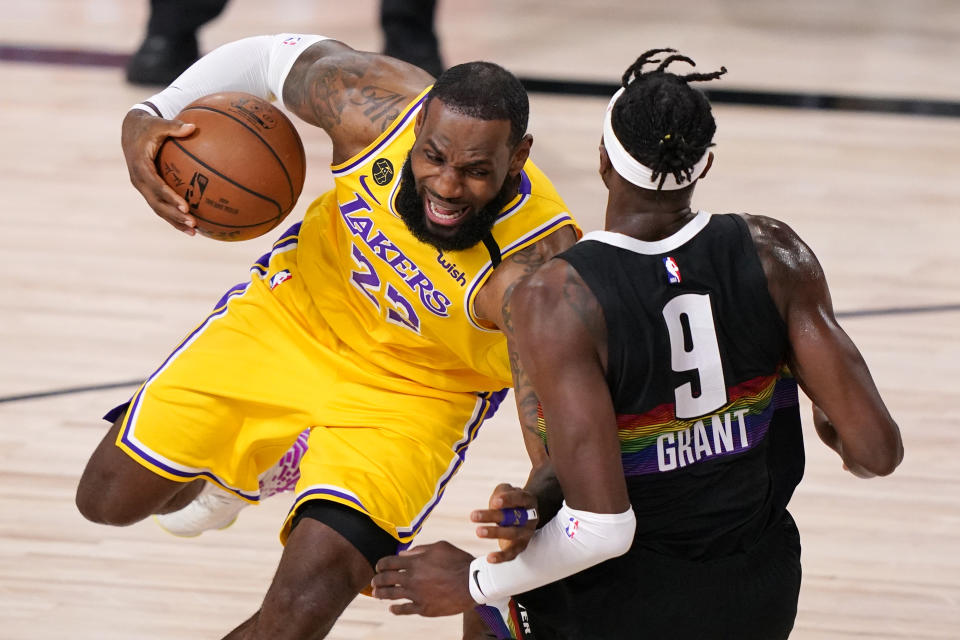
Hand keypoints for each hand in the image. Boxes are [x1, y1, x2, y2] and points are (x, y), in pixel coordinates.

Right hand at [121, 109, 196, 234]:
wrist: (131, 130)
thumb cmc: (148, 126)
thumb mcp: (158, 124)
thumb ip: (174, 126)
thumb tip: (193, 126)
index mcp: (140, 166)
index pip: (156, 185)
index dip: (170, 197)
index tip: (185, 206)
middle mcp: (139, 180)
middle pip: (157, 203)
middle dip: (174, 215)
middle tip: (193, 223)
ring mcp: (143, 187)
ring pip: (158, 208)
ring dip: (175, 221)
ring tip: (194, 232)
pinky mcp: (148, 189)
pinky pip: (161, 205)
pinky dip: (174, 216)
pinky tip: (191, 224)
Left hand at [371, 541, 475, 616]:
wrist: (473, 583)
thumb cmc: (458, 561)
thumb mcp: (440, 547)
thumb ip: (419, 550)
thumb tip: (403, 554)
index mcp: (415, 562)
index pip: (388, 563)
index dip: (380, 565)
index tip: (378, 567)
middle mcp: (412, 578)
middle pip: (386, 579)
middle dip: (377, 580)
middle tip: (374, 581)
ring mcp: (417, 594)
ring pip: (391, 595)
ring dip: (380, 594)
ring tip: (376, 594)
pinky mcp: (424, 608)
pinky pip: (404, 610)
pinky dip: (395, 609)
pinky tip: (392, 608)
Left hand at [471, 483, 537, 562]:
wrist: (524, 517)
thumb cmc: (512, 502)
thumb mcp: (506, 491)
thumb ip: (501, 493)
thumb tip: (494, 505)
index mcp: (528, 501)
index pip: (520, 498)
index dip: (508, 500)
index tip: (494, 502)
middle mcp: (530, 518)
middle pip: (513, 517)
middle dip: (493, 516)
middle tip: (474, 516)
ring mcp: (526, 534)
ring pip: (512, 534)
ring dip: (494, 533)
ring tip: (478, 531)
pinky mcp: (520, 547)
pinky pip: (511, 553)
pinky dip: (501, 557)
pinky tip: (489, 558)